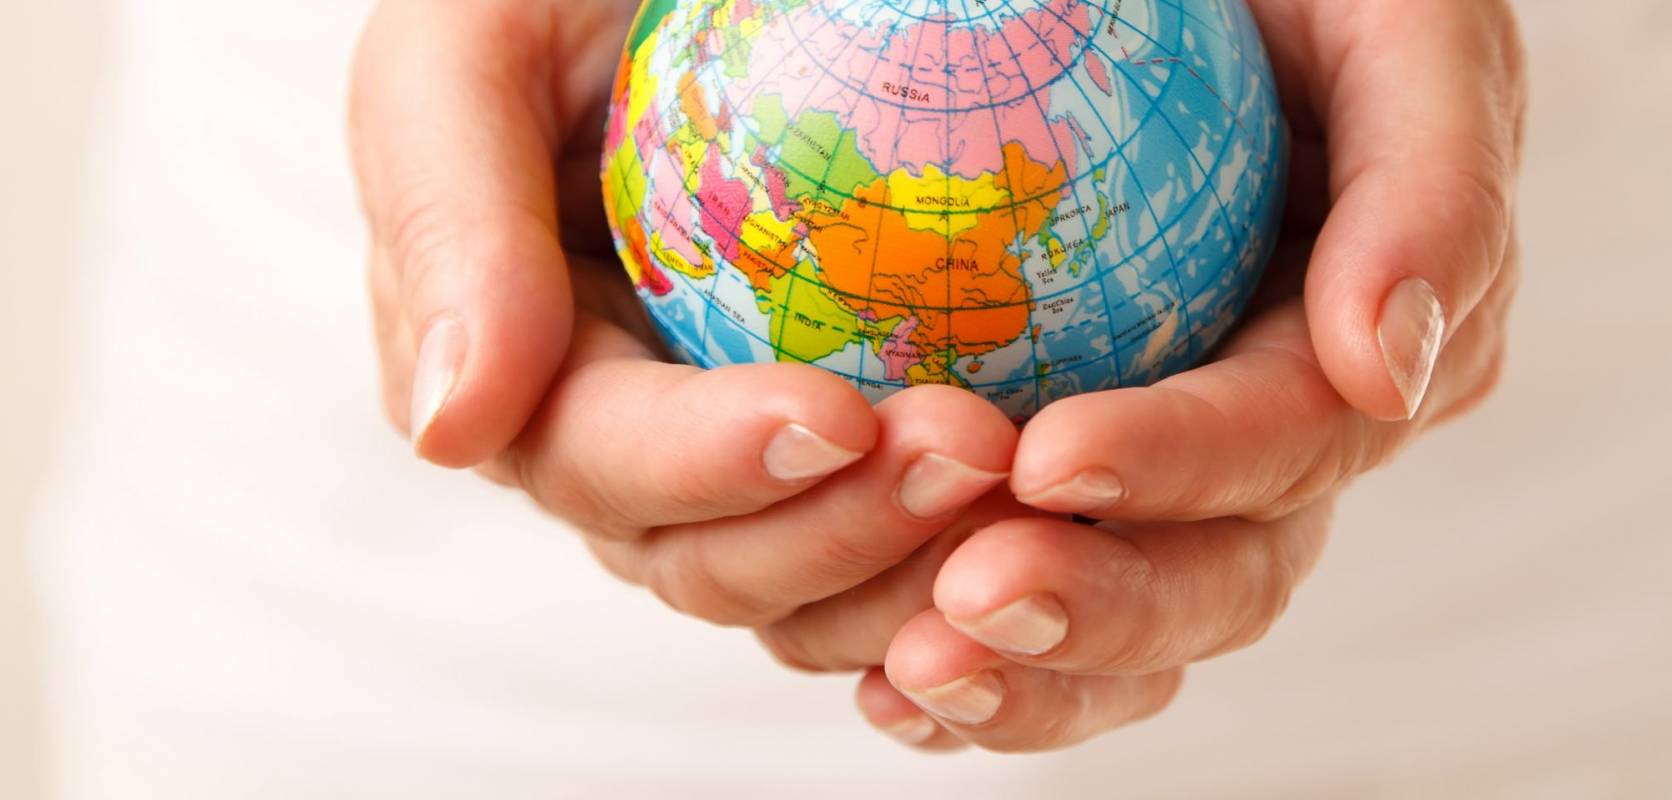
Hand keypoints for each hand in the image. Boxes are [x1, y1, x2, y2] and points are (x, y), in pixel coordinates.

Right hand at [350, 0, 1011, 625]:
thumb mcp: (474, 47)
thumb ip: (445, 214)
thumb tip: (453, 430)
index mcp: (526, 374)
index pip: (598, 460)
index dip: (707, 463)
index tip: (835, 414)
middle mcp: (633, 445)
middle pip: (716, 559)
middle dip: (840, 530)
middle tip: (974, 447)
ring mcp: (747, 456)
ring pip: (820, 584)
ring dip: (921, 563)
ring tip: (1027, 478)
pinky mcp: (858, 448)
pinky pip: (913, 535)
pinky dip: (977, 548)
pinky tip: (1068, 514)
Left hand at [760, 0, 1527, 749]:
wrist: (1207, 21)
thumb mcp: (1406, 33)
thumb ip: (1433, 187)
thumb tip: (1391, 366)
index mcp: (1362, 359)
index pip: (1289, 438)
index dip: (1185, 466)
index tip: (1053, 457)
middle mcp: (1273, 451)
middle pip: (1211, 581)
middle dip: (1099, 611)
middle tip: (965, 603)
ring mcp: (1170, 488)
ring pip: (1114, 626)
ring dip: (1019, 669)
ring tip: (905, 668)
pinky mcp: (1069, 491)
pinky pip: (1024, 599)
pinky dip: (959, 658)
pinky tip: (875, 677)